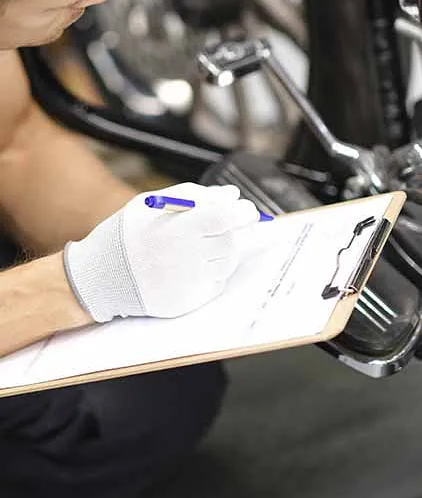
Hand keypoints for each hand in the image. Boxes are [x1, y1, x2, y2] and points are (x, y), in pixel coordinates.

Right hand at [63, 183, 258, 321]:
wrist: (100, 277)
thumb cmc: (127, 234)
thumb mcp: (153, 203)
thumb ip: (195, 195)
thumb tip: (232, 196)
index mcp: (179, 228)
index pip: (228, 218)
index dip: (244, 212)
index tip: (246, 209)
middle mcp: (187, 257)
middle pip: (234, 241)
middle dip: (241, 230)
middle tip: (233, 224)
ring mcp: (189, 283)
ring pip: (229, 263)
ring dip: (228, 250)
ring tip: (206, 244)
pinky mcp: (188, 302)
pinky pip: (216, 283)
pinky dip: (214, 272)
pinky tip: (194, 264)